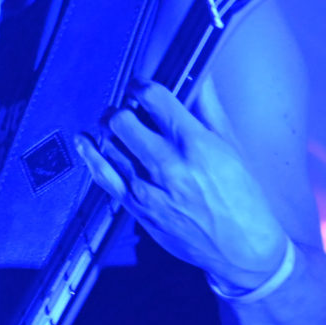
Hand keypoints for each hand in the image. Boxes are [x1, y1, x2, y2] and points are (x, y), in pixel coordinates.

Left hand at [76, 82, 290, 290]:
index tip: (140, 86)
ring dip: (108, 131)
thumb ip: (209, 110)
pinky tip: (84, 142)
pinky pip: (102, 176)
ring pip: (108, 145)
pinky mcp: (135, 207)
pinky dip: (90, 155)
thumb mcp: (231, 147)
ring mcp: (147, 188)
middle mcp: (168, 164)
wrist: (240, 247)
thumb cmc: (241, 196)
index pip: (154, 99)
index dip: (141, 86)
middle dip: (121, 110)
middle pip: (122, 121)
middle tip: (127, 110)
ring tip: (115, 126)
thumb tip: (198, 77)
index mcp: (196, 144)